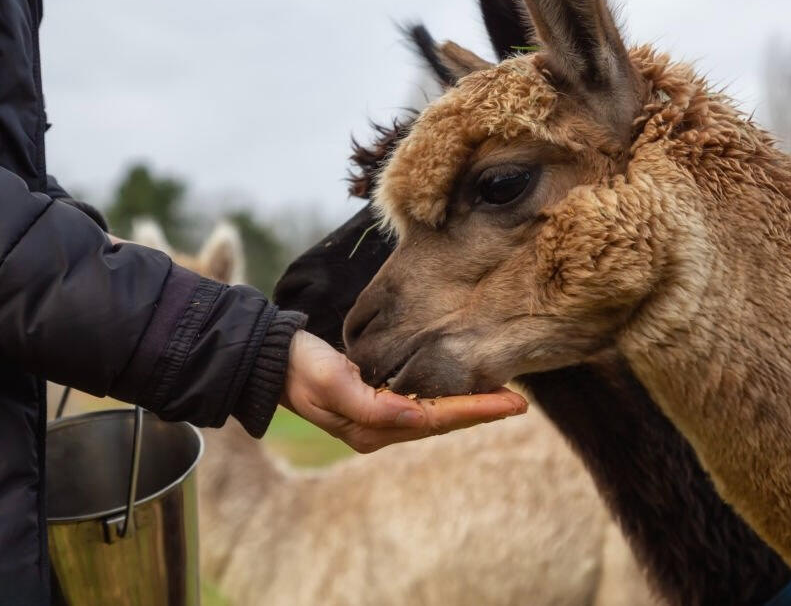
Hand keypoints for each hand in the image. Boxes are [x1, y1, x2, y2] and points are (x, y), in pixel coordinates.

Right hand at [280, 331, 528, 452]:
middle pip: (443, 421)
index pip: (437, 419)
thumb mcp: (332, 382)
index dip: (477, 410)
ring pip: (435, 415)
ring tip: (502, 396)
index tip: (513, 404)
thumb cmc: (300, 367)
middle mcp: (379, 429)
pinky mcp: (375, 403)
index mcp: (372, 428)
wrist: (270, 360)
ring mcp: (377, 418)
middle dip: (481, 411)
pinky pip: (421, 404)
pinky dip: (447, 398)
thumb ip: (373, 404)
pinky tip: (463, 389)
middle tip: (520, 402)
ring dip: (468, 406)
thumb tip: (416, 416)